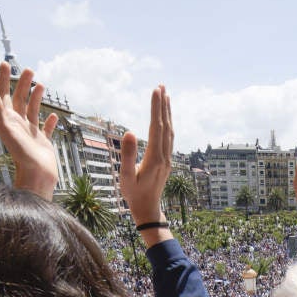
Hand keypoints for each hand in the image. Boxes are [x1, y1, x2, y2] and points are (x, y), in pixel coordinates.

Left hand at [0, 61, 58, 199]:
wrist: (36, 175)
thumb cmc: (20, 153)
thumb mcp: (6, 127)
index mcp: (8, 120)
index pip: (4, 95)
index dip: (3, 79)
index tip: (5, 64)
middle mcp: (18, 125)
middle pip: (19, 99)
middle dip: (23, 84)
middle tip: (29, 70)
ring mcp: (31, 133)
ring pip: (32, 110)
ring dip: (36, 98)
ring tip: (41, 85)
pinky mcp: (42, 142)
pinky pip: (45, 129)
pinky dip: (49, 121)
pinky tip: (53, 116)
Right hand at [119, 85, 172, 227]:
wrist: (148, 210)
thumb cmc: (134, 195)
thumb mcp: (126, 177)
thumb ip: (128, 155)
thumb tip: (129, 132)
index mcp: (155, 158)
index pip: (156, 127)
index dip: (156, 108)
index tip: (156, 91)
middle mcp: (164, 156)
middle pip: (165, 126)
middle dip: (163, 105)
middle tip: (161, 86)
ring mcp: (167, 158)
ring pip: (170, 131)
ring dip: (167, 113)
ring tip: (165, 96)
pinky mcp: (166, 161)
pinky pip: (169, 138)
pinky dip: (168, 124)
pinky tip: (165, 118)